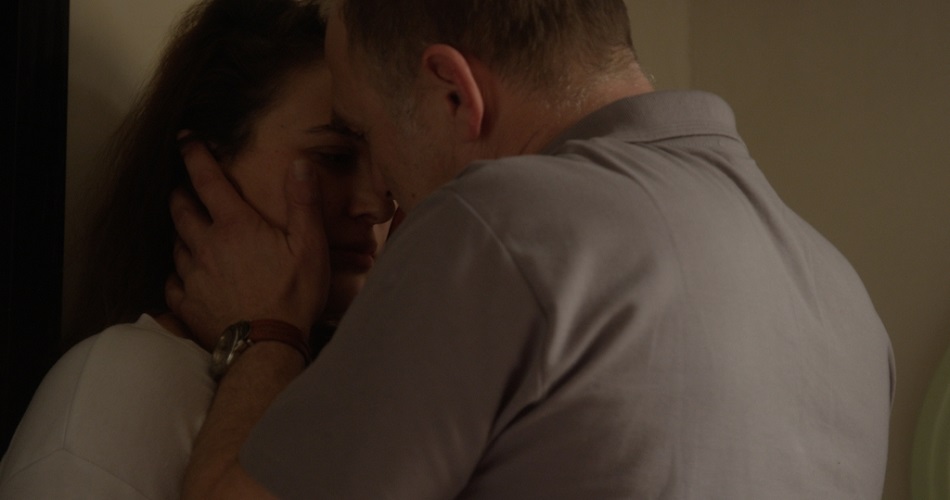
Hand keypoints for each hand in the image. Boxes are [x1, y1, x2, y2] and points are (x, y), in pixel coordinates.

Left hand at [166, 140, 329, 350]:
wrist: (268, 347)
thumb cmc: (293, 296)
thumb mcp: (310, 246)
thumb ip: (303, 202)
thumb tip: (299, 163)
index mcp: (235, 226)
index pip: (207, 180)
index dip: (194, 156)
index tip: (185, 140)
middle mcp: (206, 245)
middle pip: (181, 209)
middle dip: (180, 193)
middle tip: (184, 187)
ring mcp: (192, 276)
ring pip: (176, 243)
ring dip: (180, 231)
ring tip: (188, 229)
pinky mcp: (186, 303)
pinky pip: (172, 280)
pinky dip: (177, 271)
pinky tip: (185, 273)